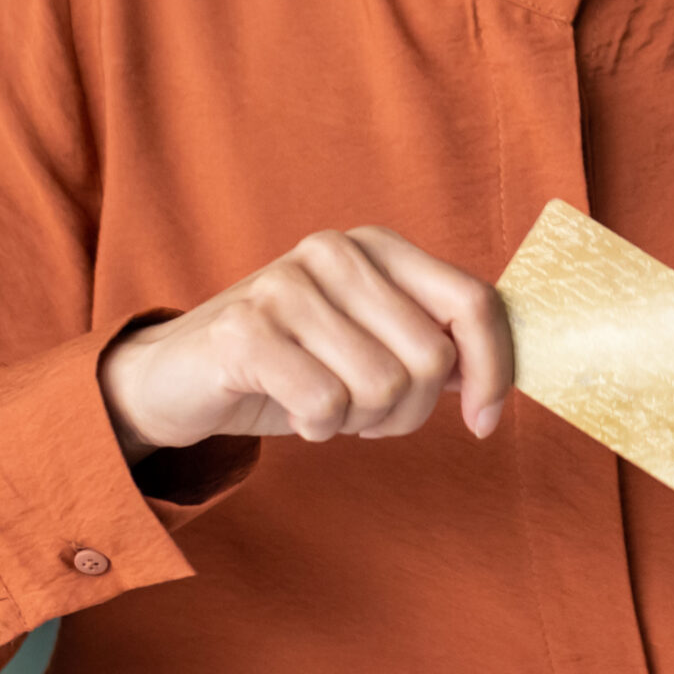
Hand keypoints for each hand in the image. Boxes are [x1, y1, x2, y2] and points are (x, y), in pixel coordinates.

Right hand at [98, 227, 512, 454]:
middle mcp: (336, 251)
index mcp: (379, 247)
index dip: (494, 370)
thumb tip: (496, 378)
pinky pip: (326, 405)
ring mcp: (286, 284)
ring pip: (382, 388)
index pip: (473, 302)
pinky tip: (291, 408)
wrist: (177, 376)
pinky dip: (317, 427)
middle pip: (431, 359)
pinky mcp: (245, 330)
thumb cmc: (291, 363)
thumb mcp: (370, 342)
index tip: (483, 422)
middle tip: (365, 414)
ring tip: (322, 406)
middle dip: (408, 411)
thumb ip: (434, 344)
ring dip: (359, 422)